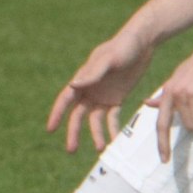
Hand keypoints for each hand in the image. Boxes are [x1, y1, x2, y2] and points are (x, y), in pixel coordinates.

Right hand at [47, 30, 154, 152]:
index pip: (65, 100)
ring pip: (94, 120)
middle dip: (73, 132)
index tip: (50, 129)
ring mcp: (102, 95)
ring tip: (100, 148)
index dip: (56, 114)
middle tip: (71, 150)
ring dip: (96, 134)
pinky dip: (113, 128)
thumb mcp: (108, 59)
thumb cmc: (122, 47)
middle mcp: (89, 89)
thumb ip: (92, 73)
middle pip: (77, 115)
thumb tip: (72, 86)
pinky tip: (115, 140)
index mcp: (83, 79)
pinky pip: (112, 118)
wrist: (142, 42)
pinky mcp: (116, 98)